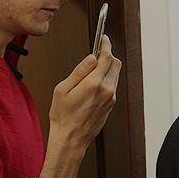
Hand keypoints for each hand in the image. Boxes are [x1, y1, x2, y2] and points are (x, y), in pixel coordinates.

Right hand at [41, 36, 121, 177]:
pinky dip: (107, 77)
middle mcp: (106, 90)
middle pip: (115, 63)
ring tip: (94, 66)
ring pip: (116, 74)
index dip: (106, 45)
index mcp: (93, 84)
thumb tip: (91, 58)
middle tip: (99, 50)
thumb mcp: (63, 89)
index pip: (106, 57)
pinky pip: (112, 85)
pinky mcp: (111, 105)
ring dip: (108, 66)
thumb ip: (79, 71)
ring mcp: (110, 98)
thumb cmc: (63, 116)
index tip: (103, 38)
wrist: (71, 139)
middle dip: (109, 54)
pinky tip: (95, 80)